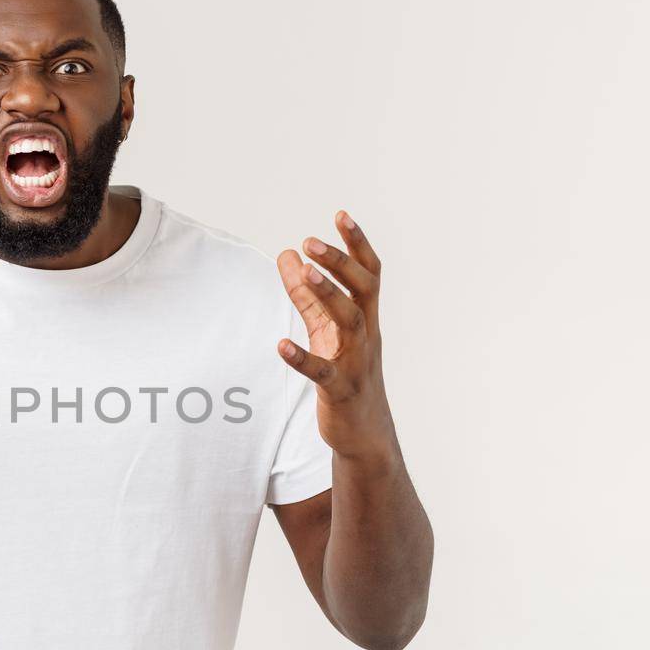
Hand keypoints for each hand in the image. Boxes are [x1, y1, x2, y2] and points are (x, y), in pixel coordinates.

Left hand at [275, 210, 396, 462]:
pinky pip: (323, 373)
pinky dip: (303, 358)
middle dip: (340, 263)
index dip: (356, 245)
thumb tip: (286, 253)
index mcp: (365, 318)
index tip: (340, 215)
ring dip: (329, 296)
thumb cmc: (346, 374)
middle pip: (362, 291)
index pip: (368, 273)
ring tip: (306, 273)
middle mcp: (367, 335)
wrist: (365, 434)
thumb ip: (305, 293)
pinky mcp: (341, 391)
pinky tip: (281, 346)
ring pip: (350, 322)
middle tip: (311, 240)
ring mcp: (357, 363)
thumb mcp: (325, 330)